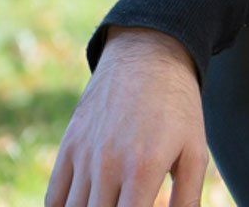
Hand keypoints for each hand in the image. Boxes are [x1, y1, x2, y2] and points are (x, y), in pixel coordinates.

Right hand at [45, 27, 209, 206]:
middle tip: (128, 204)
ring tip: (111, 202)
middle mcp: (108, 165)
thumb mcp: (195, 150)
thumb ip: (188, 198)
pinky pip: (53, 198)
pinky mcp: (68, 146)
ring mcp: (84, 156)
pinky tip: (83, 205)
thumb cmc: (177, 107)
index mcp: (143, 169)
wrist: (148, 56)